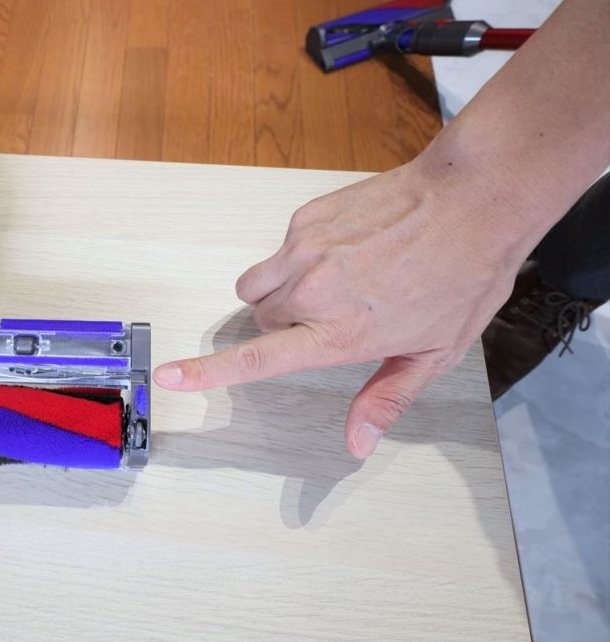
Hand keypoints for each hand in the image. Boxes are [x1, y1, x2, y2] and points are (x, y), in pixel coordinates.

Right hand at [154, 157, 535, 458]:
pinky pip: (280, 250)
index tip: (170, 378)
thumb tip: (356, 444)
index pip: (257, 359)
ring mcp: (304, 249)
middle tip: (331, 317)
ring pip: (258, 285)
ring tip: (330, 285)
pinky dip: (301, 257)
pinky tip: (348, 249)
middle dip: (282, 325)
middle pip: (260, 320)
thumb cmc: (463, 274)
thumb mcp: (434, 352)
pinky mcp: (305, 218)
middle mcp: (312, 291)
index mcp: (339, 333)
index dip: (206, 373)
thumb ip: (386, 398)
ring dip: (279, 293)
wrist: (471, 197)